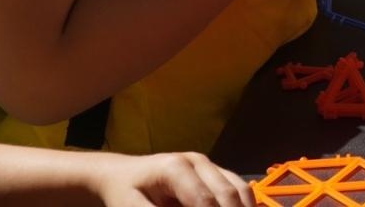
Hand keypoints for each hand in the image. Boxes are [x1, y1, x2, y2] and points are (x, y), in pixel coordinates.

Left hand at [88, 150, 253, 205]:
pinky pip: (237, 187)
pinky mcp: (213, 172)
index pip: (204, 202)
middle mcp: (197, 161)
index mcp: (176, 169)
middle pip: (227, 194)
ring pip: (239, 189)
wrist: (122, 175)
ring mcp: (208, 164)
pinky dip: (243, 205)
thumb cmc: (124, 194)